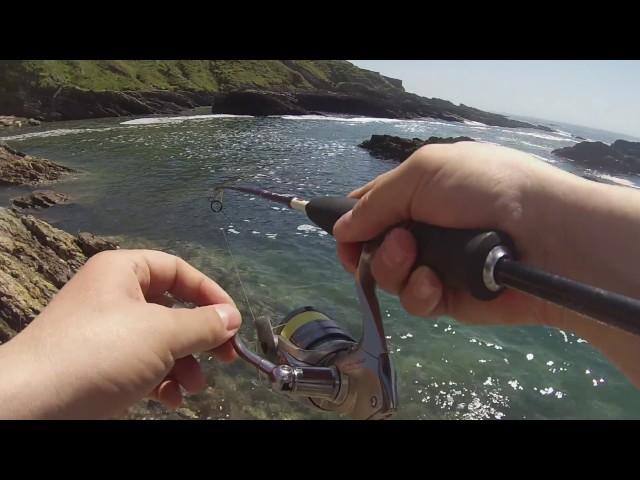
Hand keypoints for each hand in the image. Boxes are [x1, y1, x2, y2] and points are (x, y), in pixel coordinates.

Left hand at [0, 249, 240, 418]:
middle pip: (172, 308)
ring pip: (160, 341)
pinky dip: (161, 380)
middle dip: (201, 336)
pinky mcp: (100, 366)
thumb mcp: (162, 334)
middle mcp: (114, 297)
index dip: (210, 293)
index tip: (234, 321)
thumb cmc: (102, 352)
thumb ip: (203, 324)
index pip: (177, 270)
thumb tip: (233, 318)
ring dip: (184, 364)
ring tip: (195, 387)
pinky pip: (142, 365)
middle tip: (227, 357)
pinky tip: (171, 399)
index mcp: (123, 271)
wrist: (34, 405)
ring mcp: (106, 333)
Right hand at [335, 141, 579, 326]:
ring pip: (387, 277)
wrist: (545, 237)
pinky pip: (414, 302)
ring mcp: (432, 264)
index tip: (342, 235)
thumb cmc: (484, 190)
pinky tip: (436, 283)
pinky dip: (419, 292)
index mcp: (416, 192)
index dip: (350, 222)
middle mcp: (421, 228)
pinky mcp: (446, 298)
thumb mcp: (424, 173)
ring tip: (419, 257)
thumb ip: (376, 201)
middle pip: (369, 247)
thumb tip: (341, 229)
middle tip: (397, 243)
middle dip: (370, 248)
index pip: (369, 207)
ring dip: (394, 268)